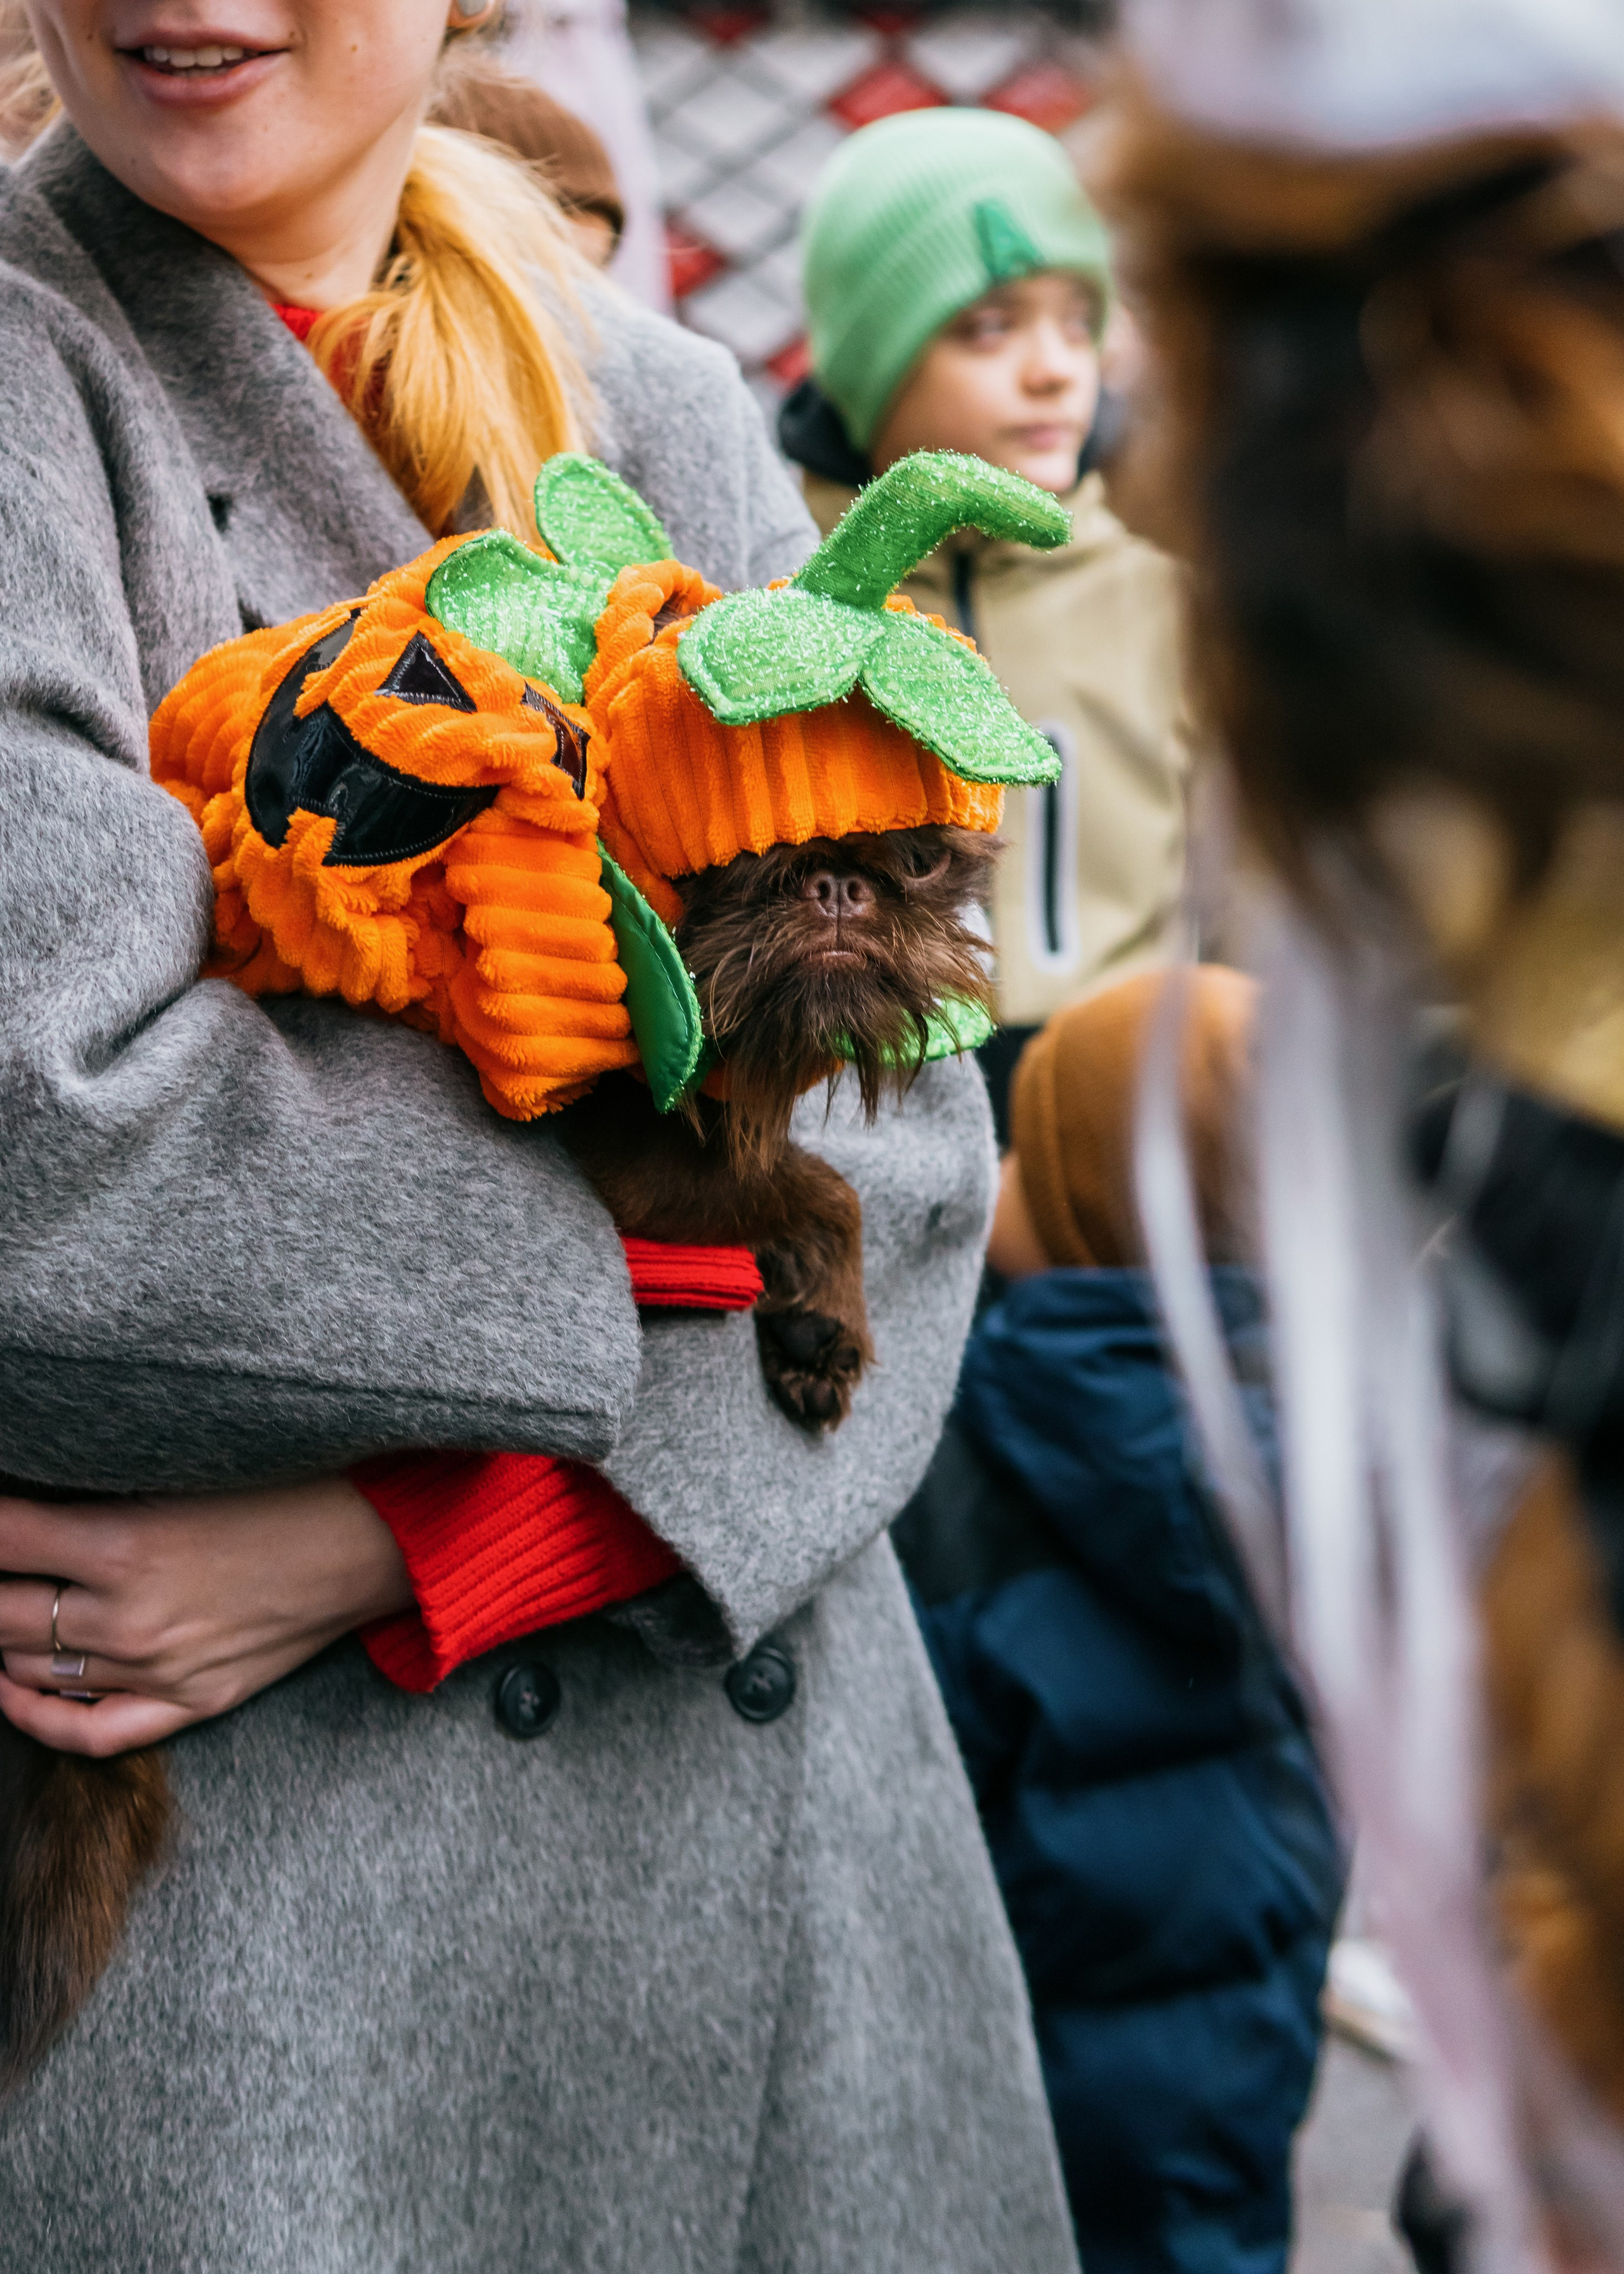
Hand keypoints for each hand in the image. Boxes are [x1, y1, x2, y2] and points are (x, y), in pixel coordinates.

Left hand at [0, 1478, 412, 1756]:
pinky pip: (90, 1733)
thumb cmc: (284, 1485)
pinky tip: (10, 1687)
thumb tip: (28, 1506)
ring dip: (2, 1637)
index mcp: (124, 1544)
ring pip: (30, 1669)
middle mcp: (130, 1617)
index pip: (1, 1539)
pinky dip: (35, 1717)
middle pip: (0, 1614)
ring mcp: (159, 1670)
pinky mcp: (192, 1702)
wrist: (372, 1539)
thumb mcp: (180, 1471)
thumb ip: (96, 1494)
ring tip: (5, 1604)